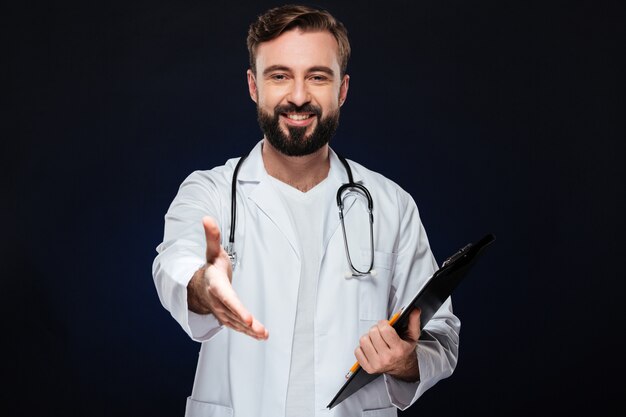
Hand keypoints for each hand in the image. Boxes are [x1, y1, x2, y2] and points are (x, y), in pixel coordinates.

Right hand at [187, 216, 267, 339]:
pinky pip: (238, 327)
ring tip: (264, 334)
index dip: (237, 308)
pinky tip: (262, 336)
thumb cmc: (211, 268)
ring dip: (250, 330)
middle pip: (232, 313)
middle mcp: (217, 301)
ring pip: (236, 323)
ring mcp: (221, 312)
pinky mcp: (227, 318)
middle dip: (245, 322)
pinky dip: (249, 333)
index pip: (227, 297)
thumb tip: (207, 218)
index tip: (247, 317)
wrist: (198, 286)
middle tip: (259, 328)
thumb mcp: (212, 252)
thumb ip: (212, 237)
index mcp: (215, 285)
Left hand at [354, 308, 420, 380]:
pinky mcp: (368, 368)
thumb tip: (415, 310)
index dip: (383, 323)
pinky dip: (362, 348)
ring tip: (376, 340)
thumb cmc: (404, 350)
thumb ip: (414, 321)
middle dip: (376, 329)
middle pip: (373, 333)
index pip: (384, 330)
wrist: (402, 367)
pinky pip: (357, 351)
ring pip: (363, 340)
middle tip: (381, 333)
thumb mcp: (412, 336)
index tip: (385, 325)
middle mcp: (387, 358)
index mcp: (399, 350)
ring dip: (368, 338)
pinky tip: (371, 348)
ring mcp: (377, 364)